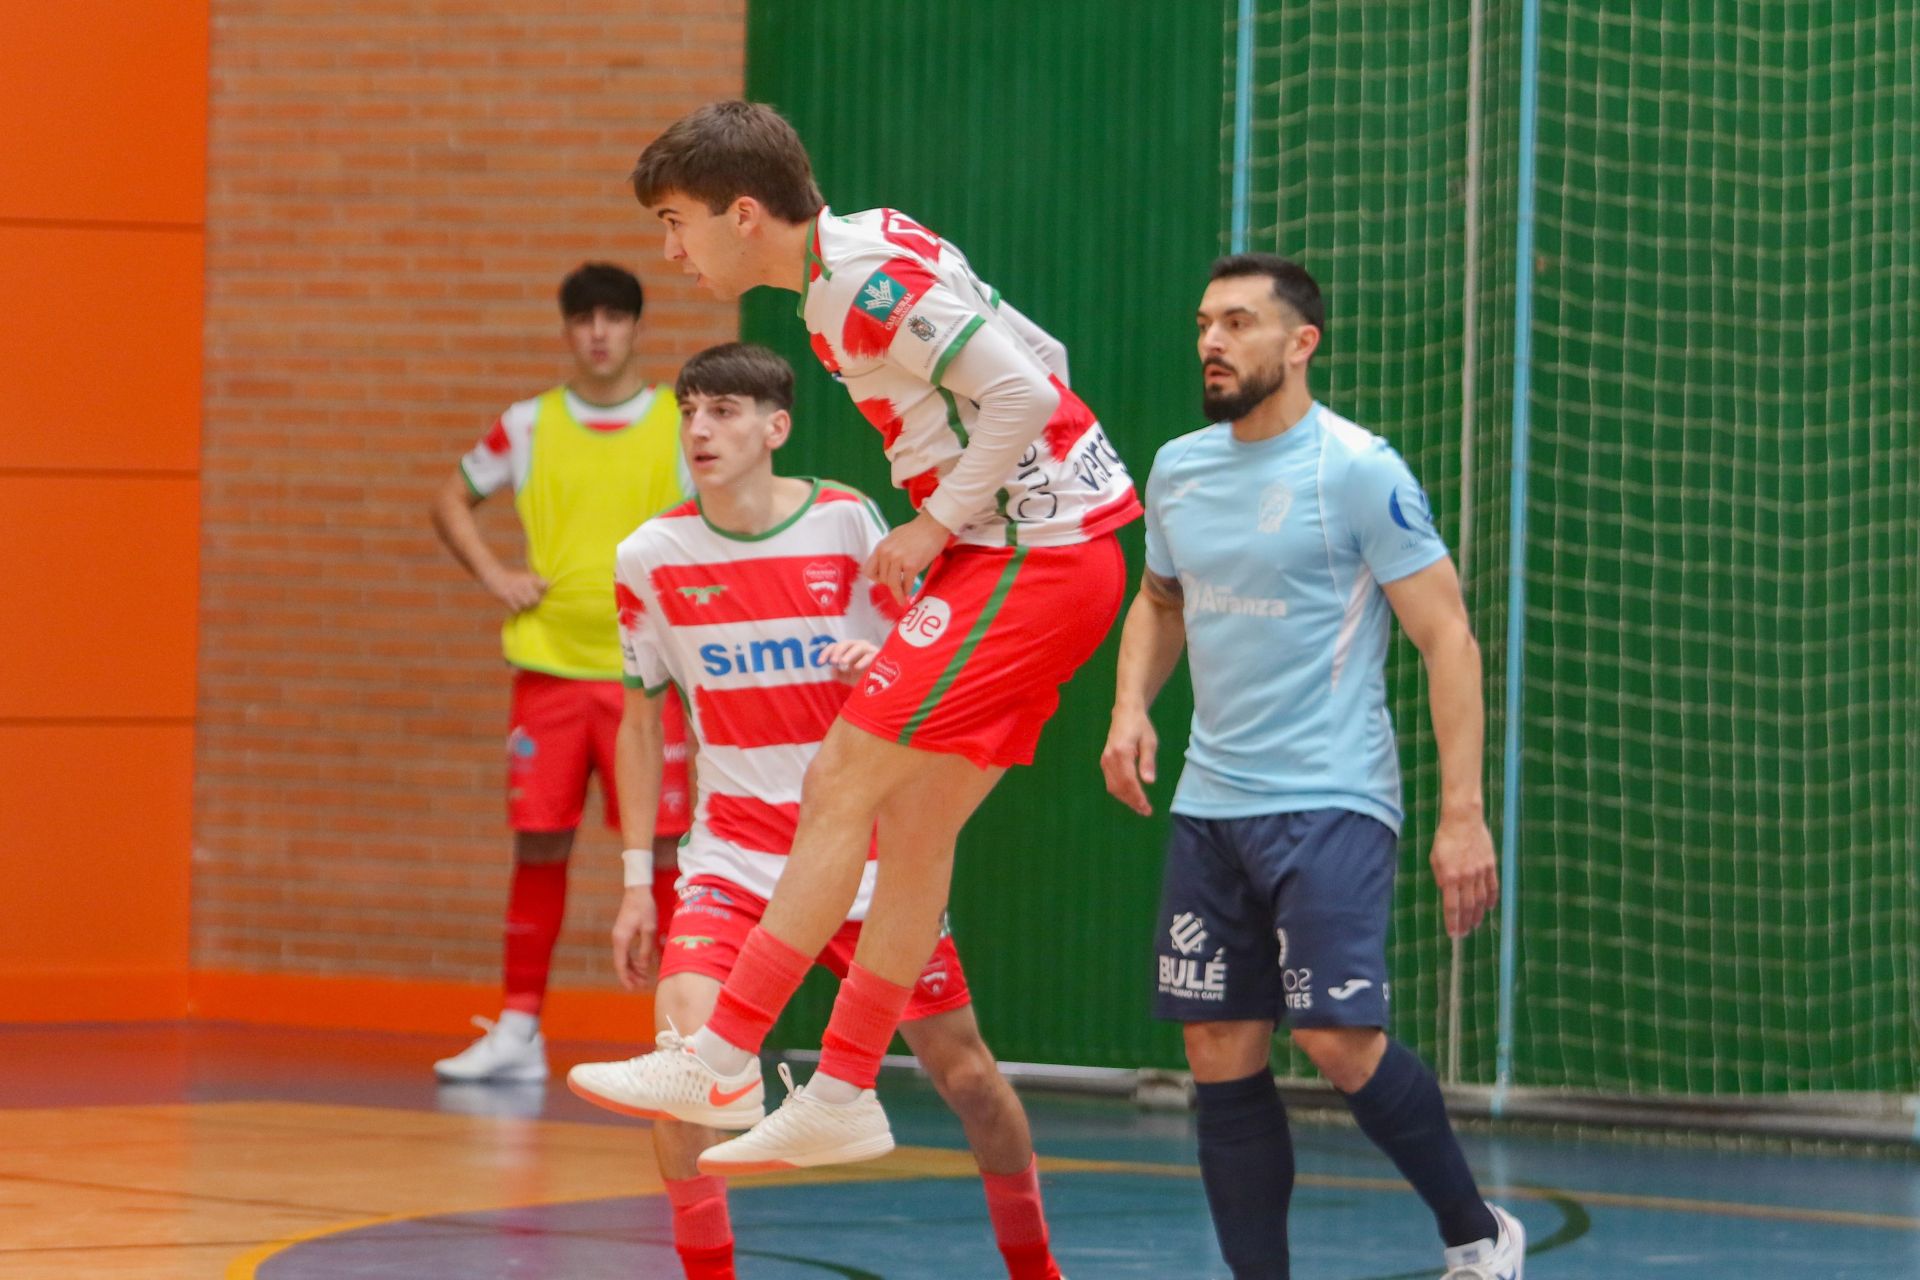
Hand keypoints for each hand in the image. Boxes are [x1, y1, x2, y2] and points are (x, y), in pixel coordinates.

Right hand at [485, 567, 547, 613]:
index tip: (543, 593)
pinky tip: (514, 604)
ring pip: (527, 605)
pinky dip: (517, 609)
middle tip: (529, 601)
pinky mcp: (507, 597)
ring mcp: (515, 591)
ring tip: (521, 602)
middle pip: (537, 599)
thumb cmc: (513, 579)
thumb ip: (537, 582)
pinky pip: (517, 609)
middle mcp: (524, 584)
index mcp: (530, 578)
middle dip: (534, 602)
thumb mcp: (525, 577)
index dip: (545, 590)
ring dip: (525, 606)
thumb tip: (550, 586)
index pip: (545, 585)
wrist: (496, 576)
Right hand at [610, 886, 659, 991]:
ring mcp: (619, 936)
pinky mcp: (623, 933)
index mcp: (621, 940)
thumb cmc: (645, 908)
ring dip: (632, 969)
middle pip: (621, 963)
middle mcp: (617, 939)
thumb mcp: (649, 930)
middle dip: (631, 976)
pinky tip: (640, 965)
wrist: (638, 891)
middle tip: (642, 986)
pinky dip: (632, 960)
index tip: (632, 989)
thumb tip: (643, 967)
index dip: (626, 978)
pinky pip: (626, 951)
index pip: (621, 964)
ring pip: (624, 958)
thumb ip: (646, 949)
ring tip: (643, 979)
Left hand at [820, 638, 880, 683]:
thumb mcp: (847, 678)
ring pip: (858, 646)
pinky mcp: (878, 656)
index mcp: (847, 650)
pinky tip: (856, 668)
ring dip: (849, 654)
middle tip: (832, 661)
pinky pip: (870, 656)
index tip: (820, 662)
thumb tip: (832, 669)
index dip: (826, 653)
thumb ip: (838, 674)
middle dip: (837, 651)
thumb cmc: (862, 678)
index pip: (834, 646)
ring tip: (842, 663)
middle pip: (845, 643)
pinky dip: (863, 660)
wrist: (880, 685)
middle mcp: (857, 647)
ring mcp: (868, 650)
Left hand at [862, 511, 950, 606]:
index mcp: (881, 547)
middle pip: (881, 579)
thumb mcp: (894, 539)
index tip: (883, 580)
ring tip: (902, 597)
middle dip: (889, 584)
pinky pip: (905, 584)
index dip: (875, 578)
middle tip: (898, 584)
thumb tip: (885, 567)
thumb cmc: (916, 532)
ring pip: (892, 584)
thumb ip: (887, 552)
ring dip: (898, 592)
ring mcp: (898, 559)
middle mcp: (886, 553)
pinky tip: (909, 592)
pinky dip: (907, 591)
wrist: (932, 525)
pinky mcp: (911, 565)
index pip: (868, 570)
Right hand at [1100, 705, 1158, 815]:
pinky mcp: (1104, 761)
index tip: (1147, 808)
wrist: (1125, 712)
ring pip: (1113, 787)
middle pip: (1119, 787)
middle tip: (1146, 811)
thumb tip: (1149, 782)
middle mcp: (1110, 758)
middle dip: (1132, 802)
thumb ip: (1148, 762)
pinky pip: (1110, 781)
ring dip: (1126, 799)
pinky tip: (1130, 796)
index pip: (1129, 781)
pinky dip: (1120, 792)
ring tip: (1140, 807)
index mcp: (1122, 753)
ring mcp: (1105, 760)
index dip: (1138, 797)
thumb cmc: (1140, 726)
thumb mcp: (1149, 742)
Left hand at [1430, 811, 1497, 938]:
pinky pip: (1492, 886)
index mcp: (1450, 877)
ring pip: (1481, 900)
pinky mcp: (1490, 865)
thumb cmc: (1445, 839)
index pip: (1452, 906)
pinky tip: (1489, 908)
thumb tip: (1445, 892)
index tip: (1453, 934)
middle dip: (1466, 922)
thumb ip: (1440, 877)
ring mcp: (1480, 872)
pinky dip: (1491, 899)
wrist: (1463, 820)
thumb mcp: (1435, 859)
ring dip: (1478, 914)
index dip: (1452, 922)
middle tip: (1464, 933)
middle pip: (1468, 906)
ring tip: (1475, 924)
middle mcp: (1466, 877)